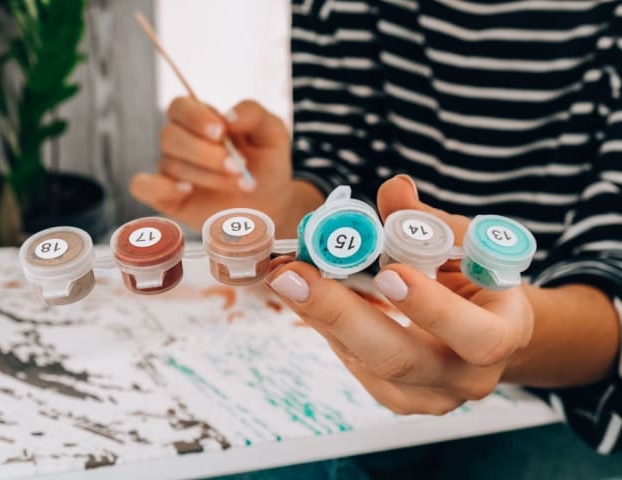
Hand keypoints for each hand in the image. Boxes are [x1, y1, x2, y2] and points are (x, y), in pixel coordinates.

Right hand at [130, 98, 309, 231]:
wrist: (270, 203)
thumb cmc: (267, 164)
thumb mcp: (272, 133)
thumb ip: (253, 114)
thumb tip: (227, 116)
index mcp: (201, 121)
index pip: (179, 106)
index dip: (195, 117)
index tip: (221, 133)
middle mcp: (181, 143)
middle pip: (170, 136)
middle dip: (204, 153)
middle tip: (237, 168)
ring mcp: (172, 170)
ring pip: (169, 164)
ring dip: (206, 175)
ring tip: (236, 184)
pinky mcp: (167, 197)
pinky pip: (143, 186)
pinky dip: (160, 186)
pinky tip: (187, 191)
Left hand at [266, 175, 533, 413]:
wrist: (484, 328)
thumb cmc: (476, 278)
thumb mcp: (466, 244)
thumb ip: (430, 221)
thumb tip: (394, 189)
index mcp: (503, 334)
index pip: (476, 335)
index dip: (431, 307)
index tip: (387, 272)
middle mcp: (467, 376)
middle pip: (400, 359)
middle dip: (340, 315)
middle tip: (292, 276)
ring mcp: (428, 395)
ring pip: (366, 363)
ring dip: (318, 315)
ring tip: (284, 275)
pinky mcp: (395, 397)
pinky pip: (353, 363)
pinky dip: (325, 325)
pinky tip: (303, 293)